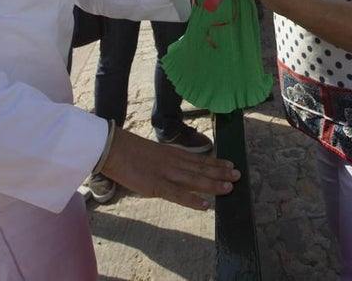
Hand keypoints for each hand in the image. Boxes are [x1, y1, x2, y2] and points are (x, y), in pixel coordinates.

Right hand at [100, 128, 239, 209]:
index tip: (230, 165)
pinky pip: (178, 195)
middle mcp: (174, 162)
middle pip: (201, 168)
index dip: (216, 163)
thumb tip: (172, 168)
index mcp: (172, 154)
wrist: (113, 148)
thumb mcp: (152, 154)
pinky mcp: (156, 186)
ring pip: (195, 180)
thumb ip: (164, 161)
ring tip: (229, 187)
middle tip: (238, 175)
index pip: (199, 160)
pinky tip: (205, 205)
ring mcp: (167, 174)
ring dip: (213, 184)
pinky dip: (192, 200)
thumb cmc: (128, 151)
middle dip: (221, 172)